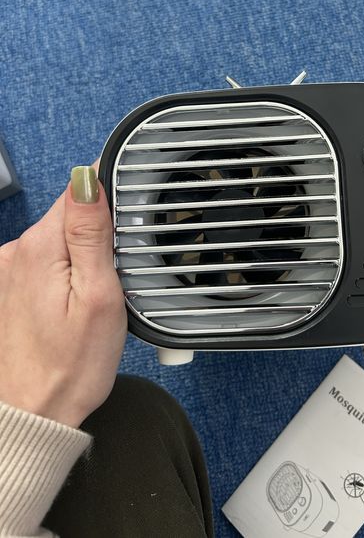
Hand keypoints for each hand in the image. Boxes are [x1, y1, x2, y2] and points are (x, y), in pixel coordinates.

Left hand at [0, 166, 126, 427]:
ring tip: (95, 295)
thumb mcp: (98, 295)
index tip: (123, 237)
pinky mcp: (11, 285)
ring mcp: (9, 269)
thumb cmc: (72, 364)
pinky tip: (75, 303)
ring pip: (60, 238)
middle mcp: (17, 252)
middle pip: (70, 215)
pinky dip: (67, 271)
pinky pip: (47, 260)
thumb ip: (91, 234)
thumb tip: (88, 179)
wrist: (35, 412)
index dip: (110, 205)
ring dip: (82, 254)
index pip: (80, 192)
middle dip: (98, 235)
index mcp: (41, 247)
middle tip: (114, 278)